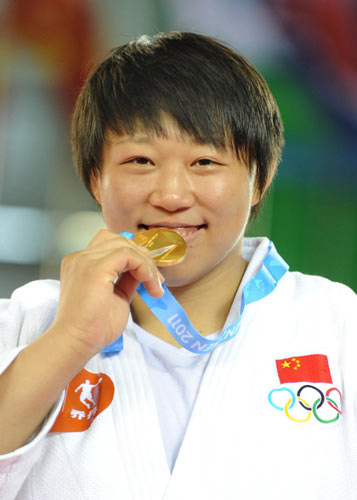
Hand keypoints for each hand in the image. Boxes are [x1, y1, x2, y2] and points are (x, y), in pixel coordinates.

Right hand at [51, 229, 163, 354]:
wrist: (76, 343)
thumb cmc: (93, 328)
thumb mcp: (116, 297)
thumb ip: (127, 280)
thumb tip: (143, 271)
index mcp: (80, 264)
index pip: (109, 245)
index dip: (133, 256)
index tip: (150, 277)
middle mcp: (80, 258)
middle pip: (117, 240)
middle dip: (141, 256)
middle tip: (156, 279)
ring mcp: (85, 260)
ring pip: (124, 245)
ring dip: (145, 263)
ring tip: (155, 284)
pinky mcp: (96, 267)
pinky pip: (128, 254)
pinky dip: (143, 266)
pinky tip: (149, 283)